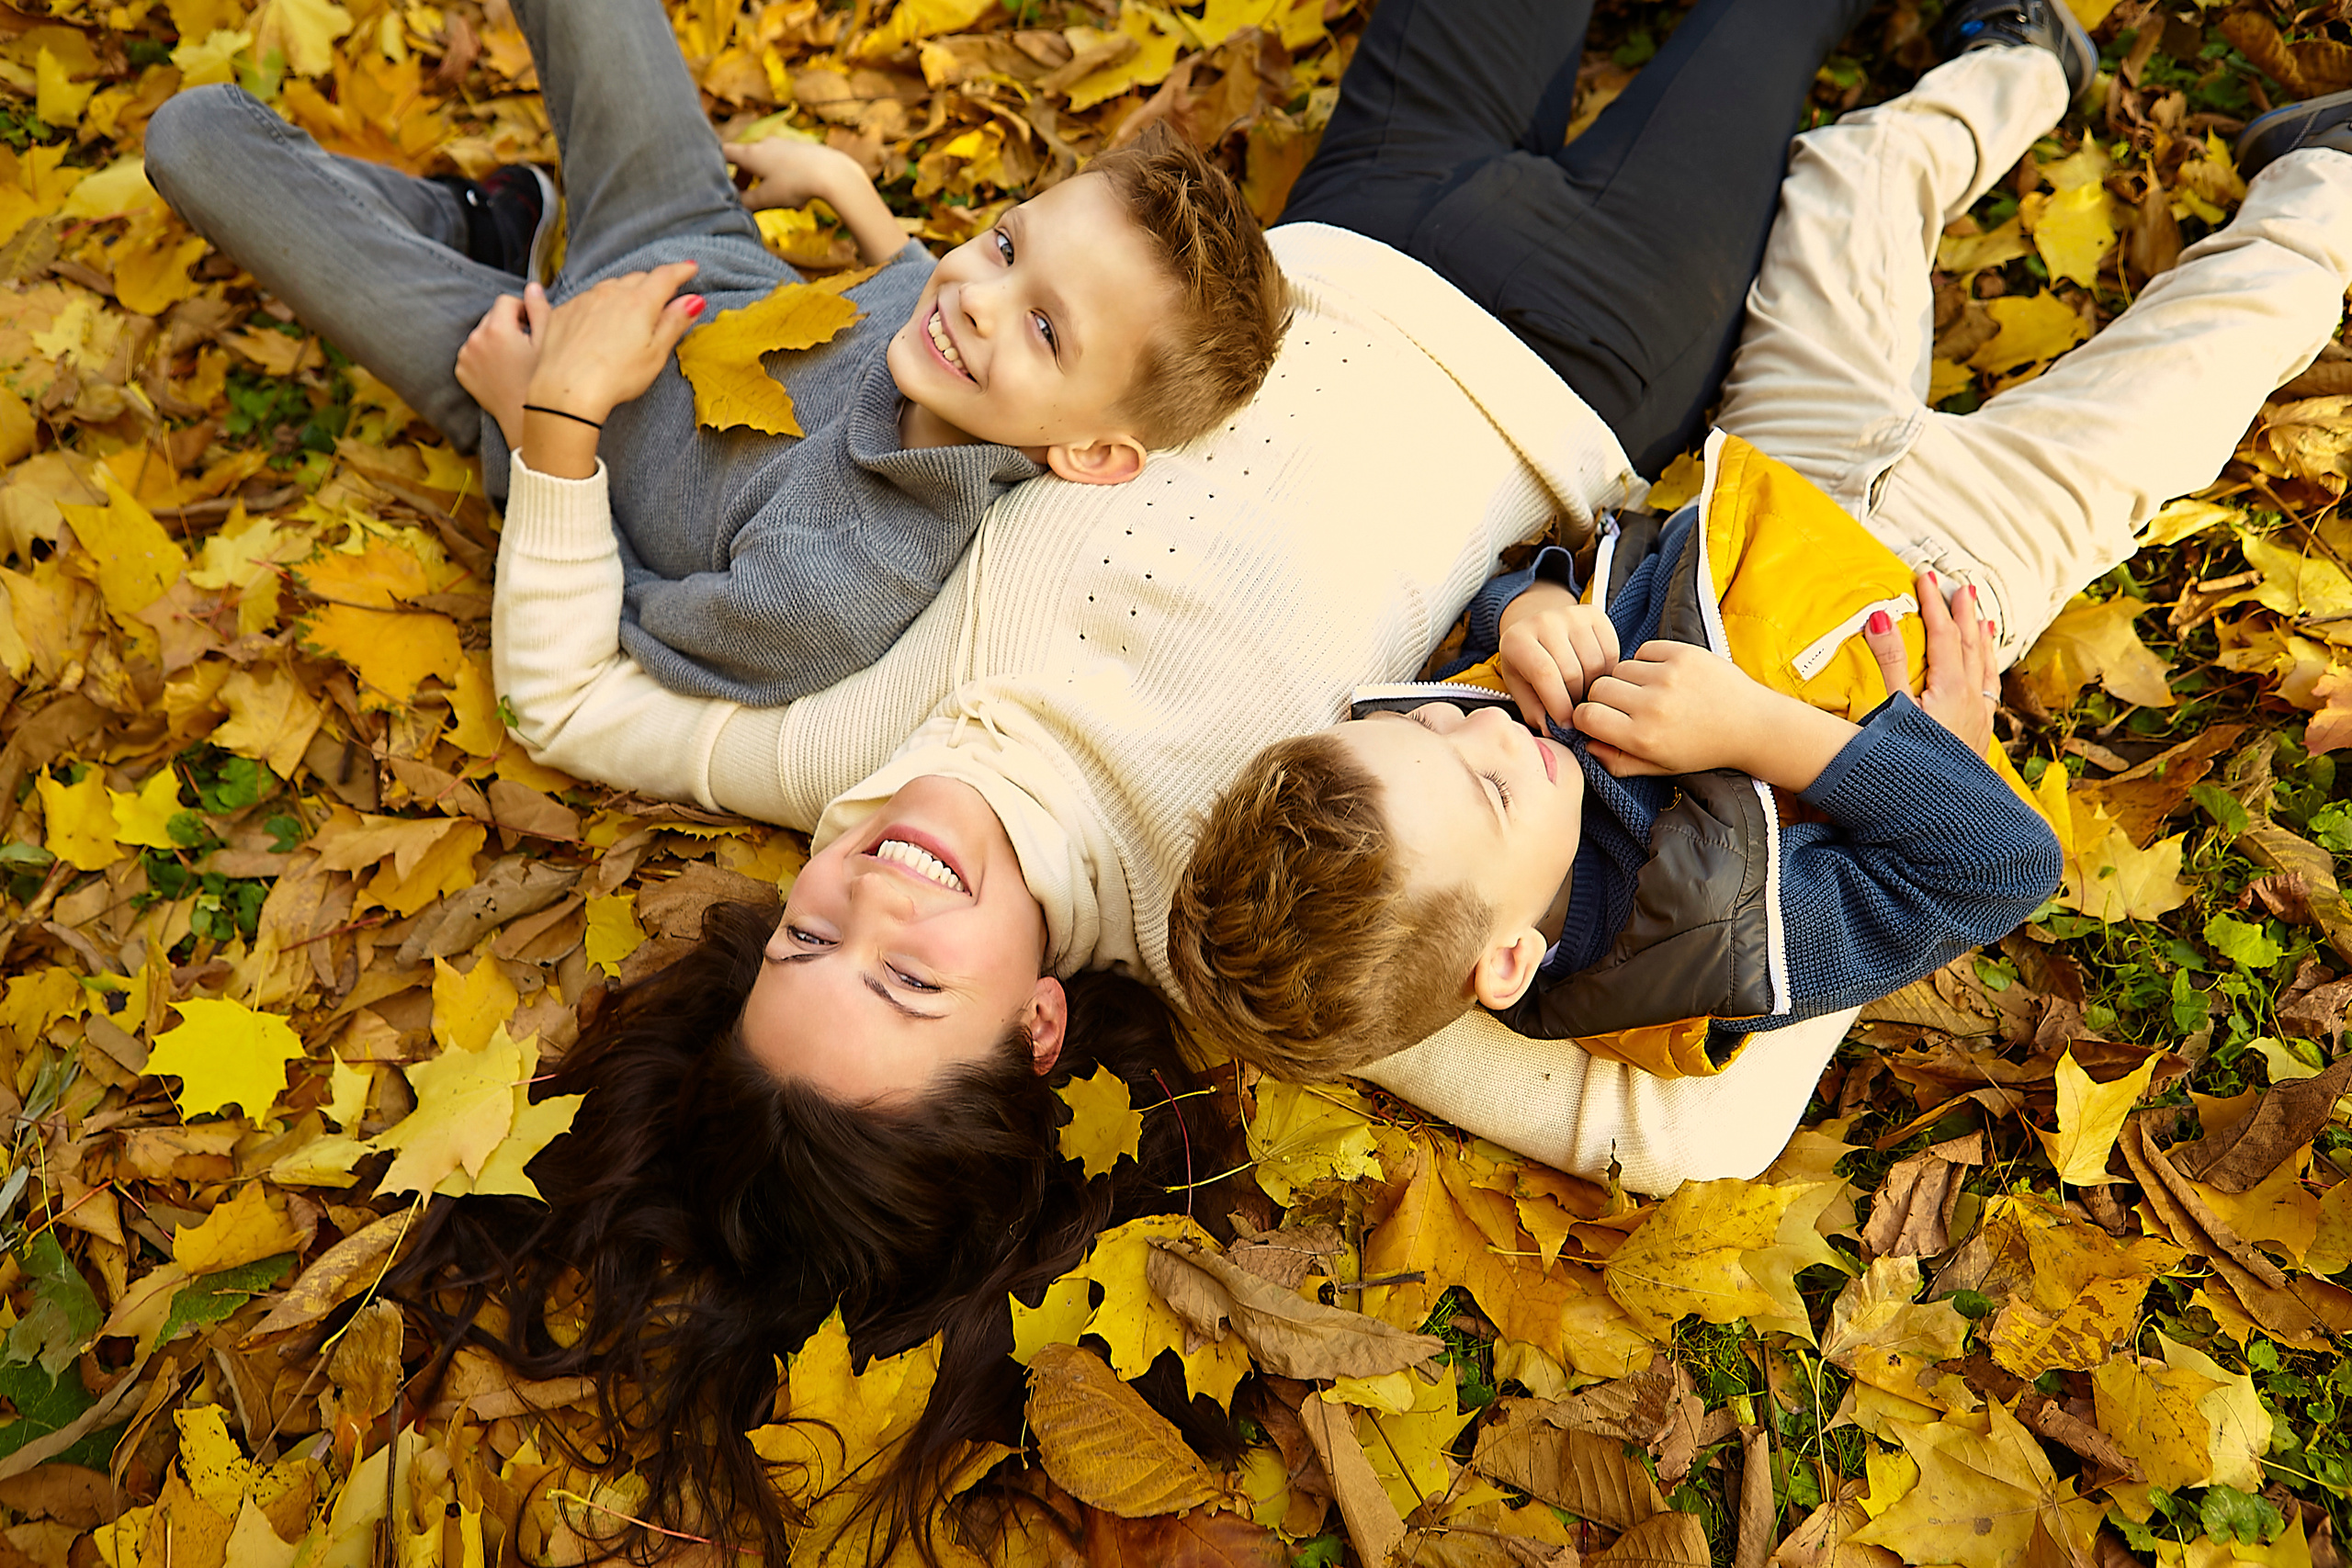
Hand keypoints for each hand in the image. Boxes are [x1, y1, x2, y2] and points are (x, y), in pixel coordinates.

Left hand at [456, 284, 550, 452]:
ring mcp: (466, 357)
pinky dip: (486, 355)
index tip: (533, 329)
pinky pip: (474, 351)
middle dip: (509, 325)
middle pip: (493, 316)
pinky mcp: (462, 372)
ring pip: (483, 333)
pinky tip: (502, 370)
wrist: (526, 421)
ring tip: (514, 361)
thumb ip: (540, 310)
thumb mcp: (549, 345)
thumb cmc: (542, 384)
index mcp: (497, 330)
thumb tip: (533, 287)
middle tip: (526, 347)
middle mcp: (475, 340)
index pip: (506, 300)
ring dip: (497, 339)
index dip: (523, 311)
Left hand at [524, 261, 704, 425]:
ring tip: (625, 310)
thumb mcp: (655, 354)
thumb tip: (693, 300)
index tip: (689, 268)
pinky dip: (583, 301)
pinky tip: (563, 304)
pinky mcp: (560, 313)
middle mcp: (609, 294)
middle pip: (636, 279)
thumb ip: (674, 323)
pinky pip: (574, 298)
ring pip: (607, 287)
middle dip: (651, 284)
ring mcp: (582, 301)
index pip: (665, 277)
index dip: (680, 271)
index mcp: (638, 303)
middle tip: (660, 297)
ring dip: (620, 293)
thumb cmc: (615, 378)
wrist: (566, 392)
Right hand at [725, 137, 862, 210]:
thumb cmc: (795, 184)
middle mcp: (765, 144)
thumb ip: (746, 202)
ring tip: (777, 203)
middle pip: (746, 160)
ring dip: (766, 182)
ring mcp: (783, 144)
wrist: (831, 172)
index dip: (716, 163)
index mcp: (751, 154)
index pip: (725, 153)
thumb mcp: (766, 199)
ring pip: (767, 164)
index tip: (713, 174)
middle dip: (743, 179)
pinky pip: (785, 166)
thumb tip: (734, 204)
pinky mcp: (800, 149)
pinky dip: (784, 180)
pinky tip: (798, 200)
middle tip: (743, 196)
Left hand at [1496, 580, 1619, 727]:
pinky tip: (1594, 677)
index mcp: (1518, 640)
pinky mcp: (1594, 613)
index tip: (1566, 724)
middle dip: (1576, 700)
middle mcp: (1544, 621)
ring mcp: (1571, 614)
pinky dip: (1607, 671)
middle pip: (1573, 671)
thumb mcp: (1521, 687)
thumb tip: (1554, 731)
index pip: (1545, 675)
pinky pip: (1611, 651)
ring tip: (1582, 693)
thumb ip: (1534, 711)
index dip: (1559, 705)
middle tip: (1575, 710)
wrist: (1537, 627)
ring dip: (1593, 687)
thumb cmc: (1527, 664)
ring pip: (1595, 663)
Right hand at [1575, 640, 1863, 790]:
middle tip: (1623, 706)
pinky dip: (1647, 662)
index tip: (1597, 720)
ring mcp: (1669, 676)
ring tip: (1648, 692)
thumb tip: (1586, 743)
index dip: (1586, 718)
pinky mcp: (1683, 654)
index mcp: (1643, 737)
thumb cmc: (1703, 749)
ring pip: (1619, 668)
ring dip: (1627, 679)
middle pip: (1598, 688)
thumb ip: (1617, 761)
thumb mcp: (1659, 767)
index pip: (1586, 716)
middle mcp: (1653, 706)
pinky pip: (1643, 650)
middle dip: (1603, 698)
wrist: (1752, 724)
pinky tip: (1663, 676)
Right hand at [1861, 572, 1998, 756]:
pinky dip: (1988, 672)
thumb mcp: (1891, 708)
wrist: (1938, 811)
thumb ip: (1888, 661)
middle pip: (1970, 645)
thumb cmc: (1908, 761)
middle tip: (1961, 587)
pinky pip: (1988, 691)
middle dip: (1963, 613)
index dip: (1934, 603)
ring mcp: (1978, 719)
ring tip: (1982, 619)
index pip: (1944, 634)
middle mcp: (1971, 699)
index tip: (1926, 577)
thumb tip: (1880, 616)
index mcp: (1951, 688)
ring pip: (1985, 668)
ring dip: (1982, 640)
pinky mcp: (1978, 737)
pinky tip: (1985, 676)